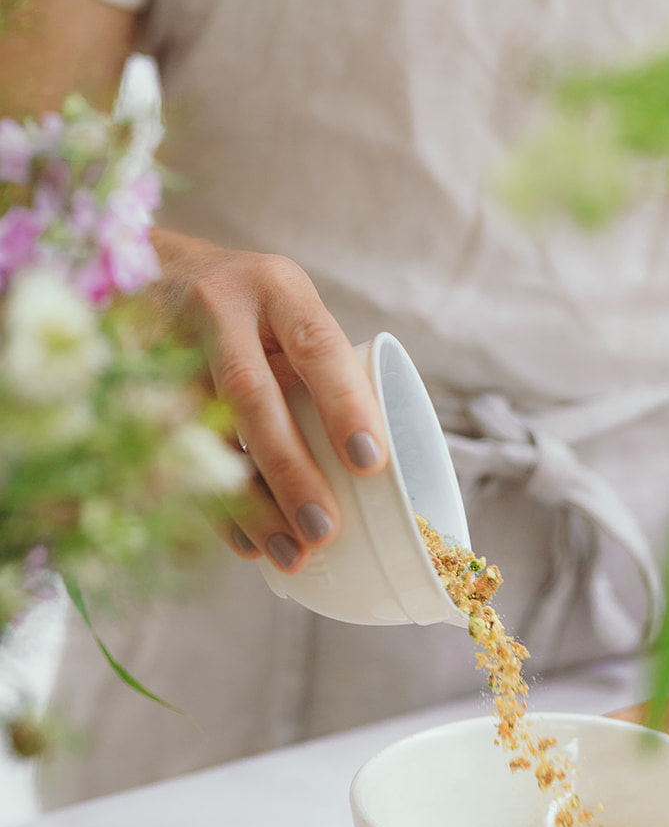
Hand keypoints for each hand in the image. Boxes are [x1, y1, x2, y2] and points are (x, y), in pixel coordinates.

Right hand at [152, 231, 388, 571]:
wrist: (159, 273)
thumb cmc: (253, 310)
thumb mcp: (292, 314)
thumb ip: (325, 371)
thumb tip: (374, 469)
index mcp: (276, 288)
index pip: (315, 345)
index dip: (344, 404)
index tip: (369, 463)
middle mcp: (218, 310)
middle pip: (251, 396)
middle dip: (289, 469)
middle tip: (323, 529)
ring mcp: (168, 347)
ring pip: (205, 433)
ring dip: (249, 502)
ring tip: (290, 552)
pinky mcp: (135, 385)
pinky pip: (172, 456)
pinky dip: (214, 505)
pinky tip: (246, 542)